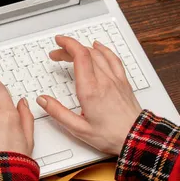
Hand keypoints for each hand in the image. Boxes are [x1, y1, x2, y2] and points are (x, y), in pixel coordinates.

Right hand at [36, 36, 141, 155]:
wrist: (136, 138)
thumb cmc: (110, 135)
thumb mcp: (78, 129)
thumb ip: (58, 113)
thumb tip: (43, 100)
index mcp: (90, 90)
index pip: (80, 56)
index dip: (67, 44)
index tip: (58, 42)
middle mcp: (103, 81)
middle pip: (86, 53)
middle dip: (69, 48)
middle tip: (57, 54)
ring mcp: (115, 79)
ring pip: (98, 54)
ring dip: (83, 49)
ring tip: (72, 51)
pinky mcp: (123, 82)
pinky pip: (113, 59)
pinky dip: (103, 50)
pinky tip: (98, 47)